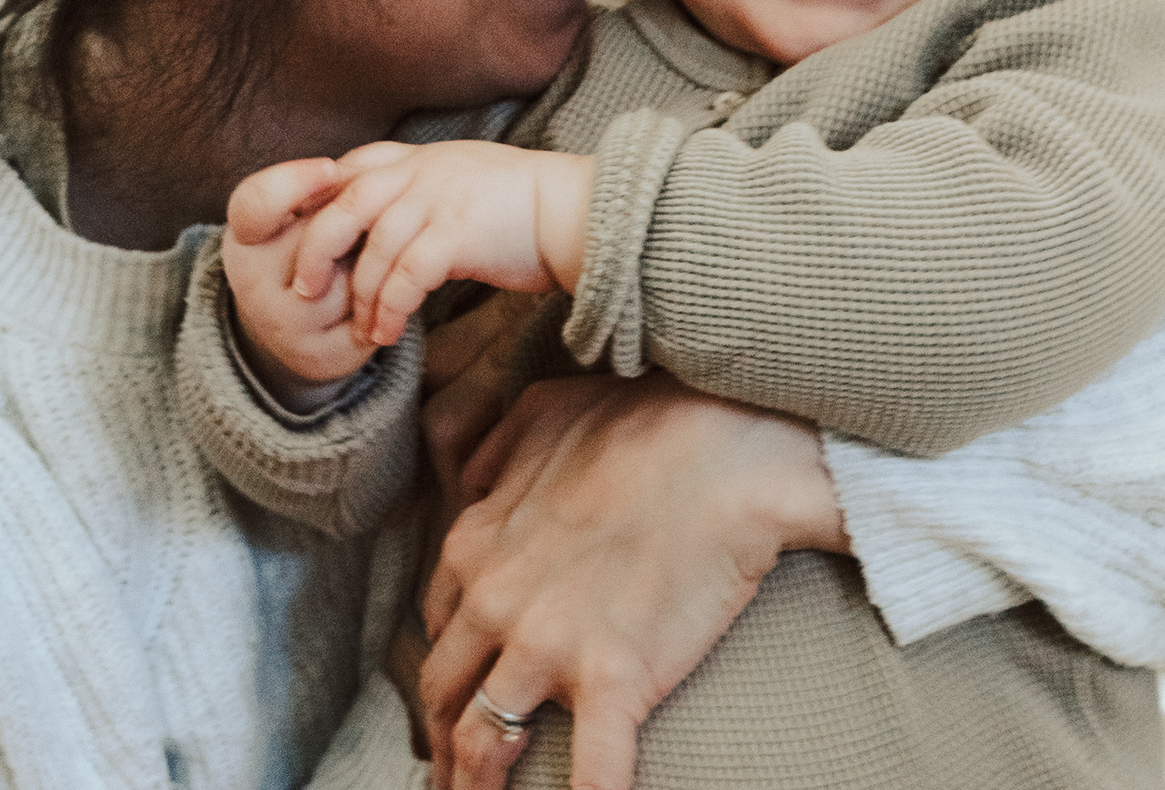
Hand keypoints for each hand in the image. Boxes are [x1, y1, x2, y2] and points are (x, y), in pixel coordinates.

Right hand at [223, 145, 414, 391]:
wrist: (294, 325)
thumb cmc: (302, 249)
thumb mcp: (295, 213)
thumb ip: (320, 189)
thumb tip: (361, 176)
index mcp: (243, 237)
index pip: (256, 204)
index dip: (294, 182)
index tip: (330, 167)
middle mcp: (252, 283)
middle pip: (320, 239)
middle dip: (351, 229)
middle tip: (355, 230)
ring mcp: (281, 325)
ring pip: (351, 282)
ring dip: (371, 269)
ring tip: (361, 267)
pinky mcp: (316, 355)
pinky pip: (367, 319)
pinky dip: (380, 307)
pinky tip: (369, 303)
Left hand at [288, 141, 594, 347]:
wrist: (579, 213)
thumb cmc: (521, 208)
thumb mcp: (460, 180)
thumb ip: (419, 189)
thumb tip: (380, 223)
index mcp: (418, 157)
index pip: (346, 171)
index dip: (315, 205)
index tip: (301, 244)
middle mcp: (422, 170)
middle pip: (344, 205)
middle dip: (318, 250)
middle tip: (306, 290)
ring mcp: (440, 198)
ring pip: (374, 248)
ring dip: (362, 295)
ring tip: (362, 329)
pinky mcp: (459, 233)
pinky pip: (408, 276)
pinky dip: (392, 309)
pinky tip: (391, 333)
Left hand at [416, 373, 847, 789]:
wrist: (725, 450)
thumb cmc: (644, 422)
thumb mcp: (542, 412)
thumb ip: (495, 450)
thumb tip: (473, 478)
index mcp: (477, 543)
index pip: (440, 626)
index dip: (446, 668)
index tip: (457, 695)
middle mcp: (495, 602)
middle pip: (444, 691)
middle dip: (442, 739)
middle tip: (450, 775)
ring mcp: (547, 646)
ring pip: (484, 739)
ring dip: (473, 784)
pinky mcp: (612, 680)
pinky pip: (591, 770)